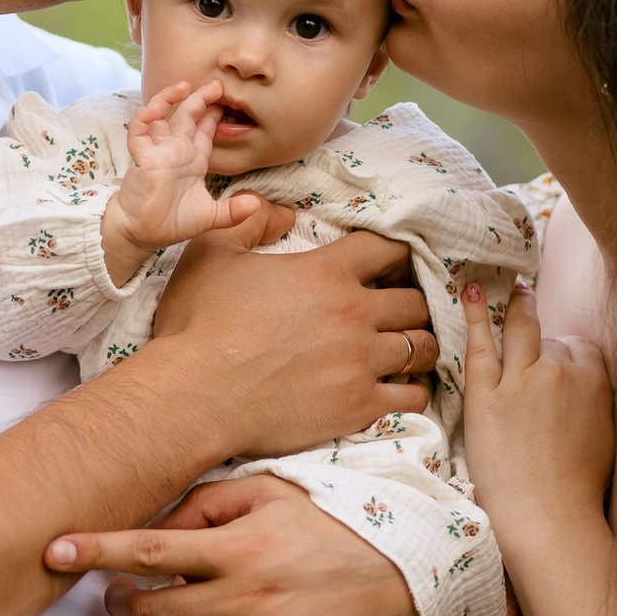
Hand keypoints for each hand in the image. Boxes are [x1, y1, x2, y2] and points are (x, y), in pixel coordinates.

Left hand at [46, 476, 419, 615]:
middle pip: (151, 611)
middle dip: (119, 605)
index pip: (149, 549)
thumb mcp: (271, 495)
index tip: (52, 550)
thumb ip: (208, 505)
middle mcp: (248, 595)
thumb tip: (155, 528)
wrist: (400, 580)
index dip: (95, 549)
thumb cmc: (324, 530)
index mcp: (240, 547)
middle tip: (117, 599)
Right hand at [102, 81, 266, 282]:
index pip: (204, 131)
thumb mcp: (210, 217)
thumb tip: (256, 205)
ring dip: (170, 98)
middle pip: (187, 116)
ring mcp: (157, 151)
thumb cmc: (171, 224)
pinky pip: (140, 128)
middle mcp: (175, 151)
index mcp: (192, 161)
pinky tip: (159, 105)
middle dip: (200, 98)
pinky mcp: (141, 156)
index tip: (227, 102)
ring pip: (161, 115)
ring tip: (186, 85)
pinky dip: (147, 115)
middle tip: (217, 84)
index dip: (213, 116)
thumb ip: (233, 211)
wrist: (142, 234)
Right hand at [150, 213, 438, 458]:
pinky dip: (411, 394)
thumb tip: (281, 210)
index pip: (387, 248)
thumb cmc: (197, 327)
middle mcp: (353, 312)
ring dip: (421, 347)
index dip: (396, 254)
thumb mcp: (211, 254)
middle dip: (414, 303)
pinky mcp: (359, 405)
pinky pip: (411, 397)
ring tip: (410, 352)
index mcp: (325, 272)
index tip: (393, 265)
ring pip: (422, 348)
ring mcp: (361, 360)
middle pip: (416, 300)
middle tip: (405, 313)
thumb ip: (248, 221)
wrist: (194, 396)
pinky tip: (399, 392)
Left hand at [459, 282, 615, 568]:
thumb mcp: (608, 434)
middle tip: (535, 316)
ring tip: (514, 291)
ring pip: (521, 333)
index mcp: (597, 380)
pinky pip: (481, 346)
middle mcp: (561, 371)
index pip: (579, 347)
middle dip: (544, 342)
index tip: (558, 360)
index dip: (567, 356)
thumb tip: (588, 384)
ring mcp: (522, 380)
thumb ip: (598, 400)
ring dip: (518, 308)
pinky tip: (472, 291)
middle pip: (551, 341)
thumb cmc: (580, 489)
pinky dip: (477, 316)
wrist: (549, 519)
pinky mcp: (487, 395)